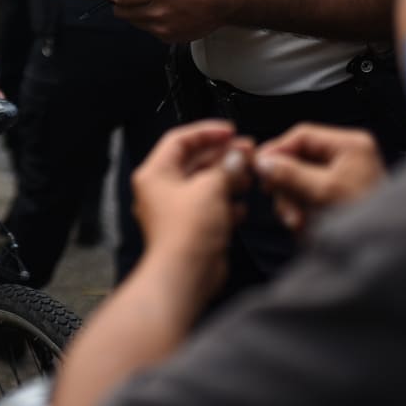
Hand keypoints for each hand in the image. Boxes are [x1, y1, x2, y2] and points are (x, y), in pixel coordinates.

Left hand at [102, 0, 236, 42]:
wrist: (223, 3)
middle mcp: (160, 13)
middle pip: (122, 12)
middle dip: (119, 3)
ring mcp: (163, 28)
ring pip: (133, 22)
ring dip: (134, 12)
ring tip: (150, 2)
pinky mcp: (168, 38)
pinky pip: (147, 30)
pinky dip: (148, 21)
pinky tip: (163, 12)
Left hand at [132, 121, 253, 301]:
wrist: (186, 274)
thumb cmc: (186, 232)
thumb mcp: (211, 187)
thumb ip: (226, 167)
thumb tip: (237, 157)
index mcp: (156, 174)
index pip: (180, 140)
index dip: (207, 132)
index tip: (230, 131)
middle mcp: (162, 191)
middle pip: (194, 162)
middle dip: (223, 156)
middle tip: (247, 151)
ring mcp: (176, 211)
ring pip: (205, 185)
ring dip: (228, 179)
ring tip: (249, 175)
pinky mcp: (191, 229)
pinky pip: (210, 209)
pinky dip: (225, 205)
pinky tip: (240, 207)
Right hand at [255, 124, 386, 234]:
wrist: (385, 249)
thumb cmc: (364, 216)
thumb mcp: (323, 192)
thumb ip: (290, 174)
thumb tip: (262, 162)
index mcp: (351, 145)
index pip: (303, 135)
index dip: (278, 150)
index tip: (259, 165)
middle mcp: (348, 156)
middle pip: (299, 158)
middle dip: (286, 183)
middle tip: (279, 201)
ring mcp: (343, 176)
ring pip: (300, 178)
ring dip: (292, 200)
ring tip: (296, 221)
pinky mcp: (338, 195)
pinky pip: (308, 194)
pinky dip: (301, 208)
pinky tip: (304, 224)